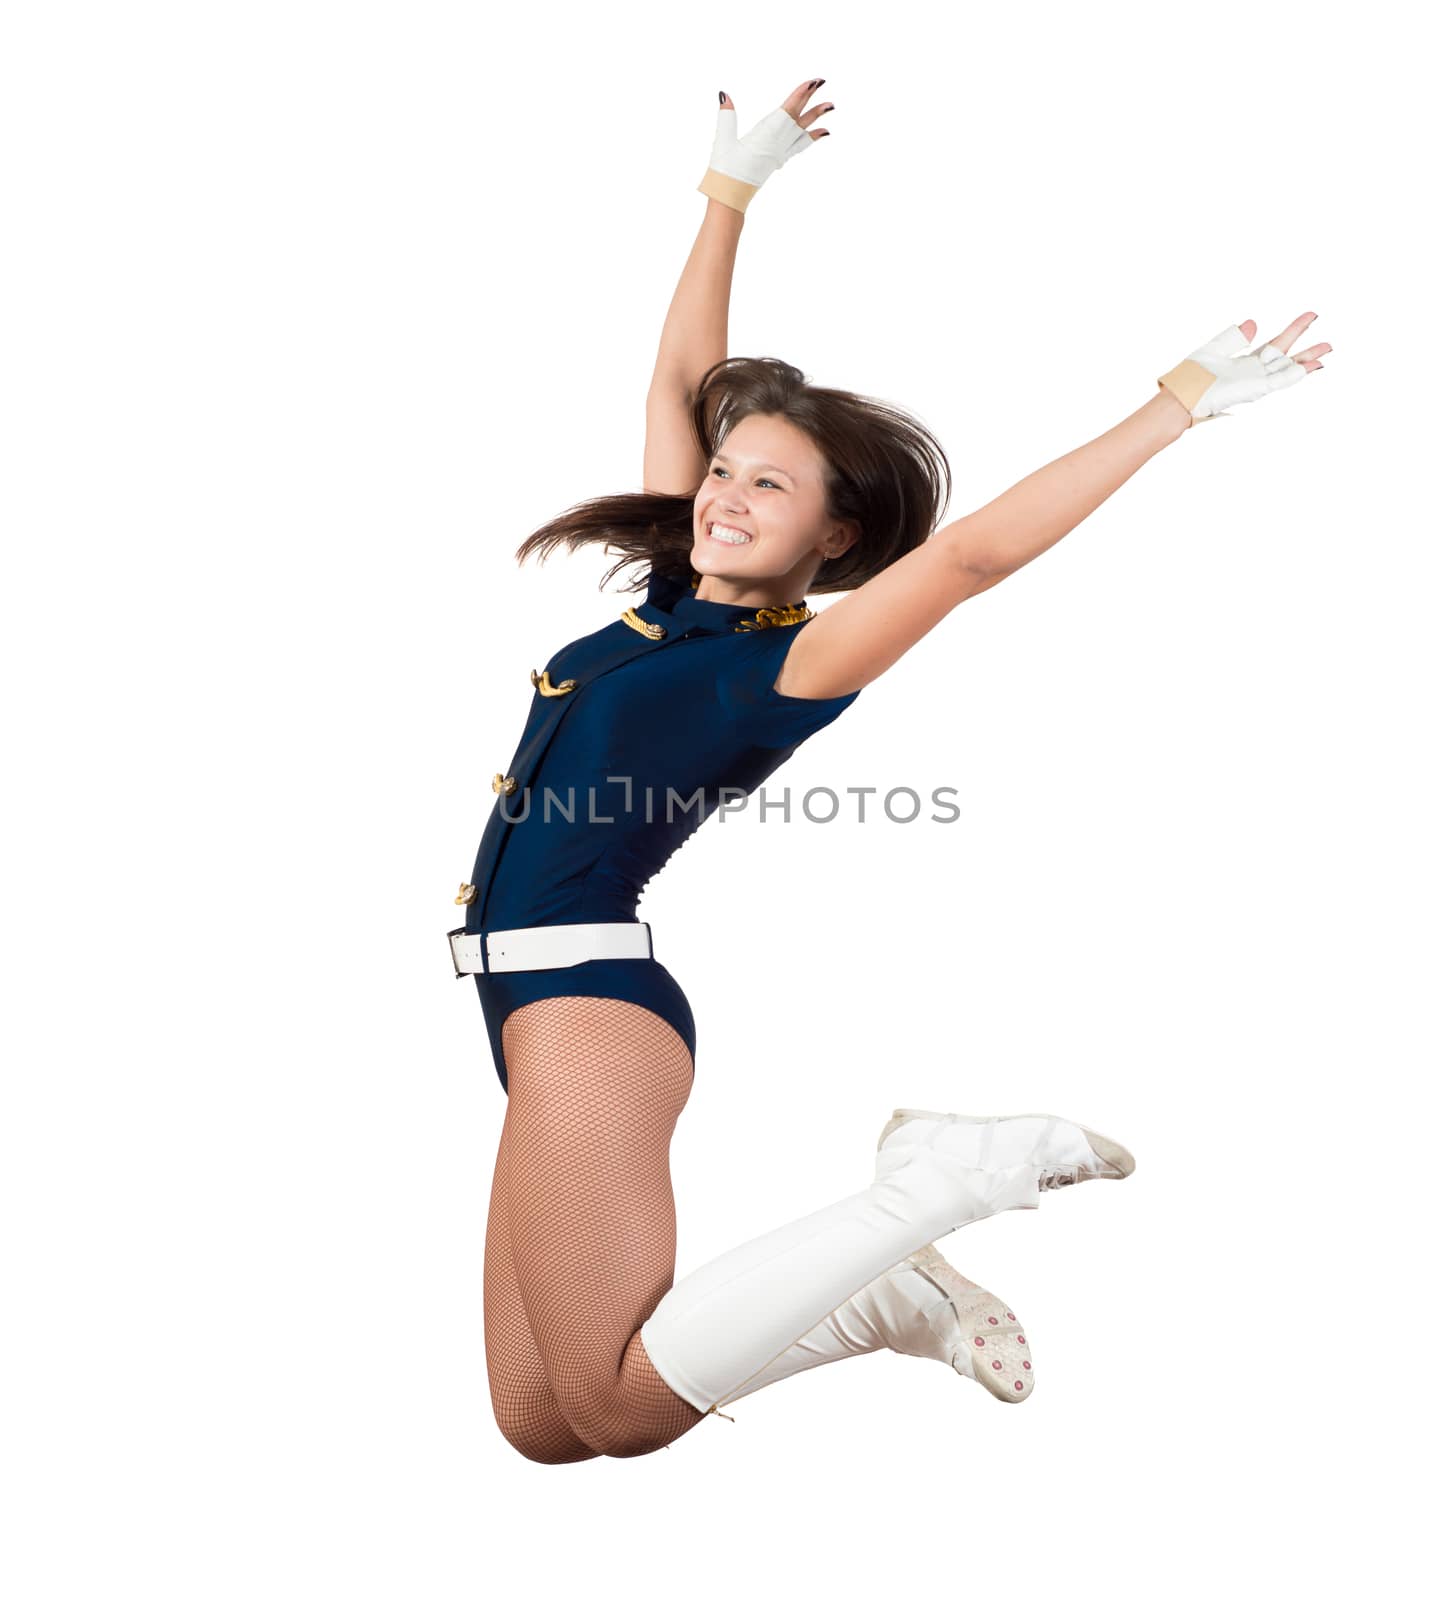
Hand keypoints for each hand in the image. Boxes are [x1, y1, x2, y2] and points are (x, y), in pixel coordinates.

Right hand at [698, 78, 833, 213]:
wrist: (730, 199)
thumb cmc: (725, 173)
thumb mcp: (722, 142)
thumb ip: (726, 118)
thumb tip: (724, 95)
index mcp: (765, 139)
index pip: (787, 112)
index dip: (800, 96)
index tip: (813, 83)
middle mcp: (777, 146)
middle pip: (798, 119)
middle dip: (810, 100)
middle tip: (822, 82)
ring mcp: (780, 154)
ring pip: (803, 132)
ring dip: (816, 118)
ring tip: (830, 106)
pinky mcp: (778, 160)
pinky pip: (799, 146)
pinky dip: (811, 137)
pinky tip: (820, 132)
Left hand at [1158, 312, 1332, 424]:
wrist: (1183, 396)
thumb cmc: (1193, 376)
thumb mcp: (1216, 348)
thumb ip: (1235, 337)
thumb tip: (1252, 323)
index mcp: (1247, 361)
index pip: (1277, 343)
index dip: (1295, 329)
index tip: (1311, 316)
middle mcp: (1255, 371)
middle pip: (1288, 358)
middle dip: (1308, 350)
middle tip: (1329, 344)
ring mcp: (1257, 381)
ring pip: (1288, 370)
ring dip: (1308, 362)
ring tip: (1326, 354)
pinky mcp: (1254, 389)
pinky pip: (1279, 380)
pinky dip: (1295, 374)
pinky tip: (1311, 368)